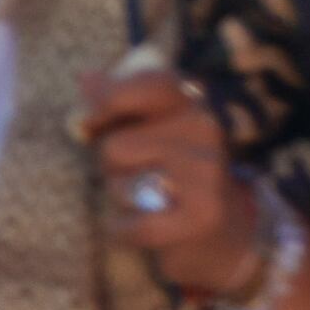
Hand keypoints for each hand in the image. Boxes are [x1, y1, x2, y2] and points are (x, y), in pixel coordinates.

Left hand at [85, 68, 267, 301]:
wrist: (223, 231)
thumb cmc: (171, 171)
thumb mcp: (149, 128)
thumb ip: (118, 101)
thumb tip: (85, 78)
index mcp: (191, 99)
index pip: (146, 86)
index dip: (107, 101)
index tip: (88, 123)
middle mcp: (204, 128)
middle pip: (115, 147)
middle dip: (110, 167)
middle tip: (137, 174)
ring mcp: (206, 171)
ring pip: (121, 187)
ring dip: (121, 198)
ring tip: (149, 198)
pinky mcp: (203, 213)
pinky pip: (134, 224)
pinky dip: (123, 231)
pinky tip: (138, 227)